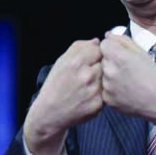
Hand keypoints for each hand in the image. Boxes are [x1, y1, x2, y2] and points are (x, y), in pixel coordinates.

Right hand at [24, 38, 102, 154]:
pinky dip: (99, 94)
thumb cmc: (55, 84)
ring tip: (86, 86)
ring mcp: (93, 92)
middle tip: (86, 75)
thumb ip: (79, 47)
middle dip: (98, 67)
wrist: (49, 113)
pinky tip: (87, 97)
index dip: (94, 54)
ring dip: (100, 80)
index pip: (98, 49)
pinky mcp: (97, 105)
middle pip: (104, 63)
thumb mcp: (61, 61)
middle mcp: (86, 76)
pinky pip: (105, 93)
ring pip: (106, 78)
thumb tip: (97, 41)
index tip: (89, 60)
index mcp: (75, 62)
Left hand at [100, 32, 155, 117]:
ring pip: (102, 74)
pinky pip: (104, 88)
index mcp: (119, 57)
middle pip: (102, 59)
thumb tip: (108, 35)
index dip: (111, 47)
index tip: (119, 54)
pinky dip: (111, 89)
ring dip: (110, 75)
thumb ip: (122, 40)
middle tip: (125, 69)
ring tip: (126, 80)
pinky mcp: (107, 99)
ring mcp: (107, 86)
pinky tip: (124, 90)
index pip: (103, 44)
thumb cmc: (151, 75)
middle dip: (111, 61)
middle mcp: (110, 71)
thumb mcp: (141, 52)